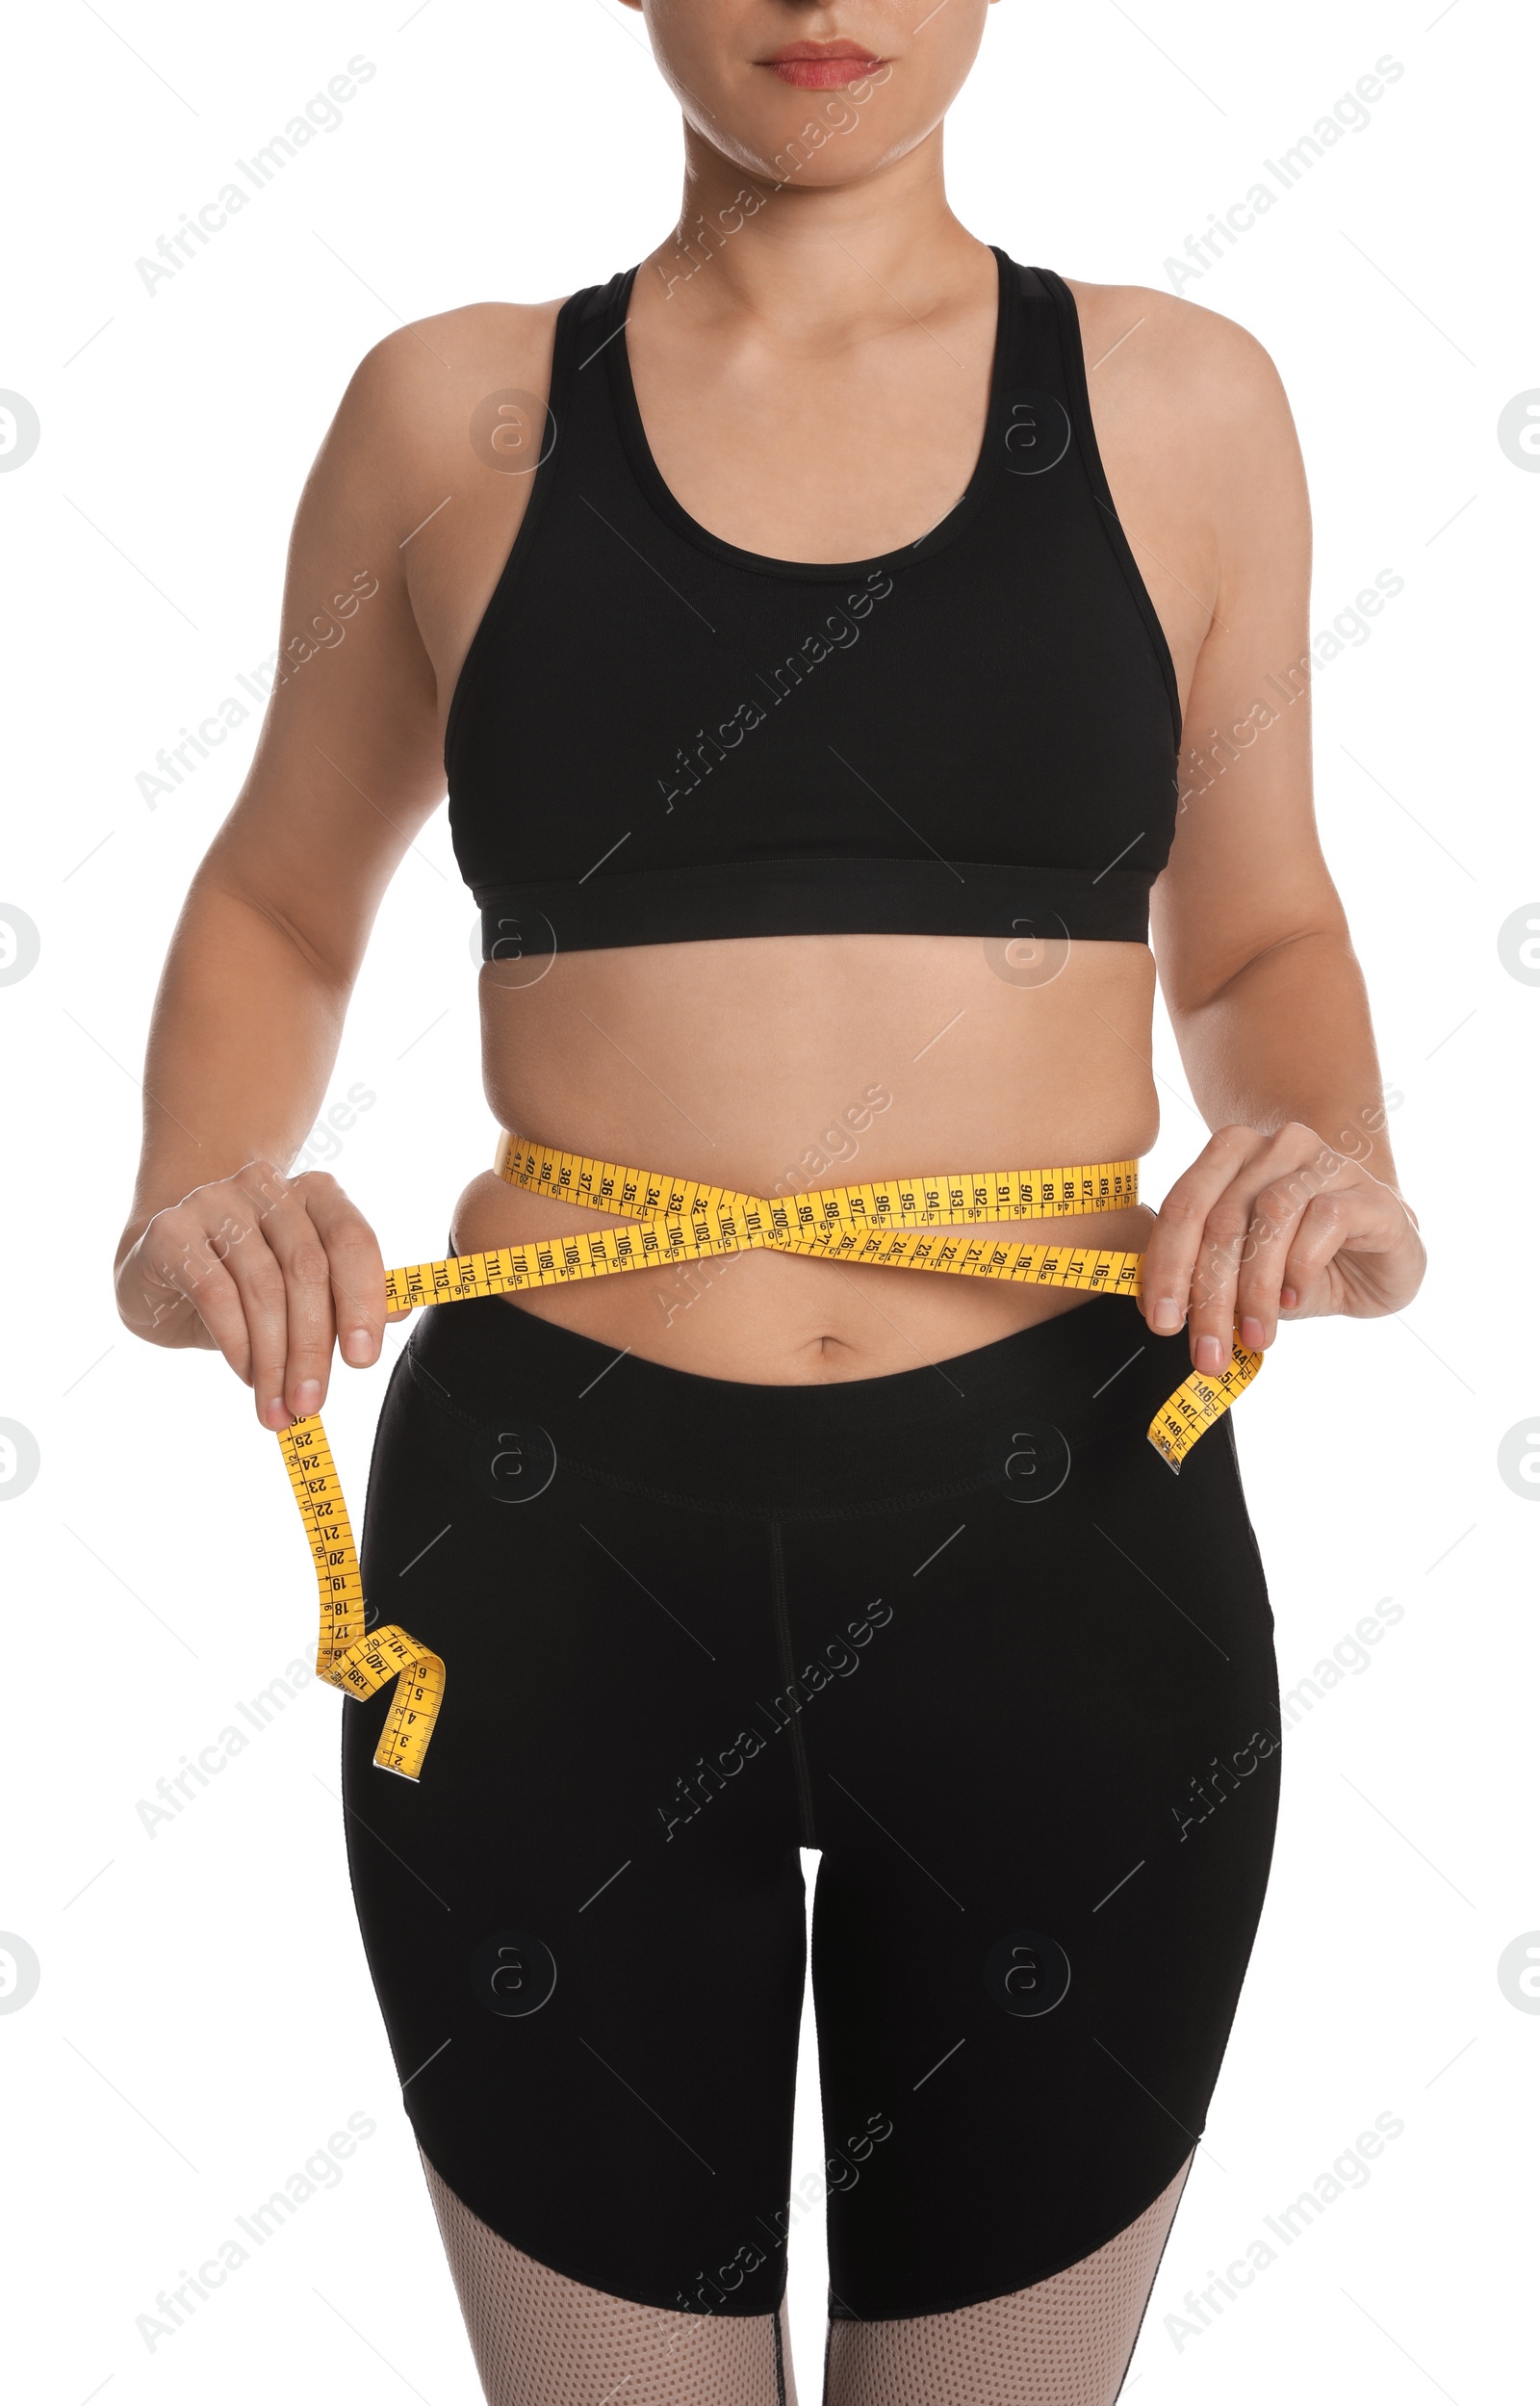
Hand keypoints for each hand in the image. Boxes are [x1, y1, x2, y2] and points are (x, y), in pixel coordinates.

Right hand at [116, 1161, 405, 1428]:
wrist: (161, 1268)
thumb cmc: (246, 1281)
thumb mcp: (304, 1290)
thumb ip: (351, 1294)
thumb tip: (400, 1310)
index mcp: (314, 1194)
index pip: (352, 1239)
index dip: (362, 1300)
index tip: (362, 1361)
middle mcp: (266, 1186)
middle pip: (307, 1269)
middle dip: (314, 1347)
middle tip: (311, 1404)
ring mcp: (215, 1201)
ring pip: (263, 1287)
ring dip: (274, 1359)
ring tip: (277, 1405)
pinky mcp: (171, 1231)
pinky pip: (215, 1292)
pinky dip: (237, 1343)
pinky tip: (246, 1374)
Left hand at [1138, 1122, 1425, 1374]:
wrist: (1380, 1262)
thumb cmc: (1302, 1262)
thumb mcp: (1242, 1272)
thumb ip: (1200, 1275)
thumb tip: (1156, 1310)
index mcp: (1231, 1155)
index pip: (1184, 1207)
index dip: (1166, 1266)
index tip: (1160, 1322)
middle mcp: (1275, 1146)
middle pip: (1224, 1218)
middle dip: (1210, 1295)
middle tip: (1208, 1351)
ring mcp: (1325, 1162)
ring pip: (1271, 1218)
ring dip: (1256, 1288)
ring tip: (1255, 1335)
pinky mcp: (1369, 1192)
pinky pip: (1324, 1220)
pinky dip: (1301, 1267)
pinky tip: (1294, 1300)